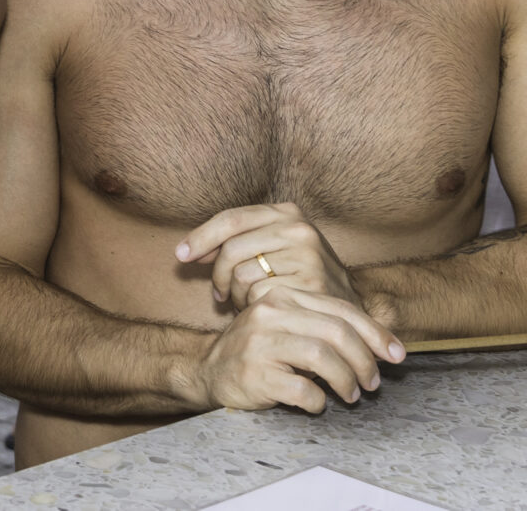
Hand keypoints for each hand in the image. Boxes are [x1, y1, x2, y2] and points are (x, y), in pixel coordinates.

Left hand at [178, 202, 364, 311]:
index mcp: (286, 212)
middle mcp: (298, 228)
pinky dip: (252, 307)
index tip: (180, 255)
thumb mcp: (271, 250)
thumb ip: (235, 243)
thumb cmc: (299, 280)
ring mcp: (307, 254)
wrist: (346, 314)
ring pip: (242, 274)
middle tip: (220, 295)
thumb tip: (187, 251)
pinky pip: (259, 295)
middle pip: (231, 248)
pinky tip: (262, 312)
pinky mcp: (310, 283)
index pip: (231, 219)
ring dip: (236, 295)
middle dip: (218, 276)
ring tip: (246, 304)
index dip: (201, 237)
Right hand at [179, 283, 404, 415]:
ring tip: (350, 396)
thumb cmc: (261, 352)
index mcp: (283, 296)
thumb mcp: (290, 328)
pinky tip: (316, 405)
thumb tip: (385, 345)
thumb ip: (326, 328)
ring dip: (346, 382)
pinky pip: (302, 389)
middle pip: (336, 332)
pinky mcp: (254, 373)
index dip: (375, 333)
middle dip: (364, 361)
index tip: (397, 354)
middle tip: (373, 384)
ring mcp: (260, 342)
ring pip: (322, 358)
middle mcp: (270, 312)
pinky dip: (317, 402)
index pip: (340, 309)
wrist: (210, 371)